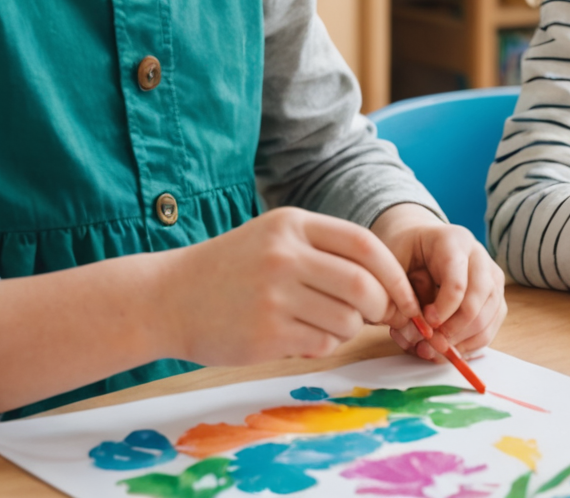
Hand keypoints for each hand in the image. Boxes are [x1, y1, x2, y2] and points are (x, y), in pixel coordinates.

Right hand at [153, 207, 416, 365]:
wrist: (166, 298)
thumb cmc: (231, 270)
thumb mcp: (276, 239)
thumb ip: (328, 252)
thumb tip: (389, 287)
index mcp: (292, 225)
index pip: (366, 246)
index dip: (394, 274)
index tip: (403, 294)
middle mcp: (284, 256)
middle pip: (364, 286)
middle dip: (380, 307)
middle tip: (376, 317)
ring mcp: (273, 296)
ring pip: (347, 320)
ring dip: (348, 329)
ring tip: (324, 324)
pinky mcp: (265, 334)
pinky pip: (322, 344)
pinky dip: (324, 345)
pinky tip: (301, 338)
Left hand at [371, 203, 507, 357]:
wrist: (416, 244)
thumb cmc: (404, 253)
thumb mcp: (393, 265)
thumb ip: (404, 295)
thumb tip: (419, 332)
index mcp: (454, 241)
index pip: (457, 283)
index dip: (442, 310)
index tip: (425, 323)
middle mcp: (479, 257)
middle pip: (476, 304)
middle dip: (451, 331)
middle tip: (427, 342)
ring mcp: (491, 278)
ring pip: (485, 320)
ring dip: (458, 342)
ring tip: (430, 348)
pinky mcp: (495, 298)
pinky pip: (489, 329)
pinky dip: (467, 345)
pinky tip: (444, 347)